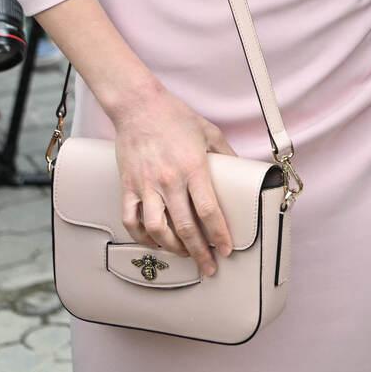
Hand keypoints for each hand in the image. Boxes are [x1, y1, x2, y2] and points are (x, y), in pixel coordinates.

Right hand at [107, 85, 236, 277]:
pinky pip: (132, 220)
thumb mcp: (210, 131)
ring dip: (172, 248)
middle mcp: (169, 180)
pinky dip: (142, 237)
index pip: (208, 210)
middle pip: (185, 227)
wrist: (138, 106)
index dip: (219, 234)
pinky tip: (154, 243)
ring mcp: (146, 185)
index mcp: (193, 167)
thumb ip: (226, 154)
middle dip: (199, 252)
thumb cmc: (175, 117)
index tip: (226, 249)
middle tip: (209, 266)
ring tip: (185, 255)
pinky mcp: (128, 186)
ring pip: (157, 229)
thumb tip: (242, 172)